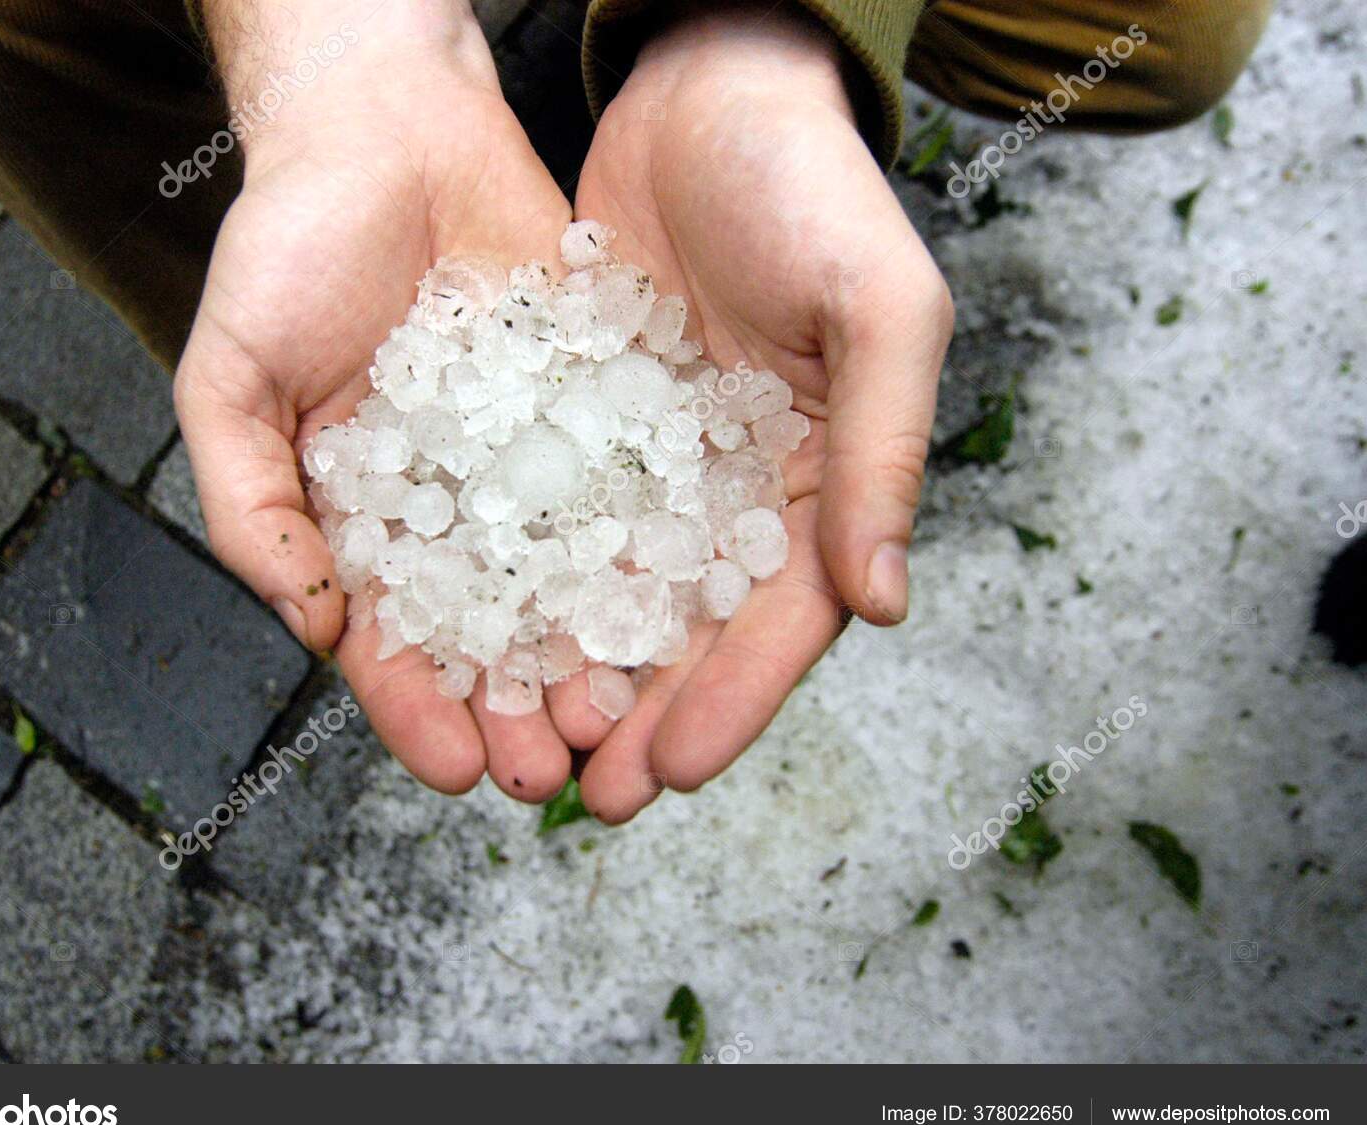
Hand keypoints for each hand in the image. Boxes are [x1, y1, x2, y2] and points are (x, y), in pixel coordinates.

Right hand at [175, 1, 579, 799]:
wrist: (388, 127)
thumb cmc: (288, 247)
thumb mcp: (232, 377)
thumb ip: (252, 506)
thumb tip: (308, 626)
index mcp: (360, 518)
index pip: (388, 640)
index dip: (418, 710)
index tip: (456, 772)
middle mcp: (450, 505)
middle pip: (487, 632)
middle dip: (517, 707)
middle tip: (557, 773)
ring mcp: (523, 459)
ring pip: (562, 579)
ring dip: (587, 657)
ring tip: (621, 720)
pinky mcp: (589, 404)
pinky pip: (620, 485)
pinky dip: (642, 548)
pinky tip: (671, 606)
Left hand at [572, 3, 954, 820]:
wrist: (711, 90)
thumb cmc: (813, 189)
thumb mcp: (876, 310)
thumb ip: (882, 453)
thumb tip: (884, 605)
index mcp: (824, 479)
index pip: (785, 620)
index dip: (733, 703)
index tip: (671, 772)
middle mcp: (743, 487)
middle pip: (696, 630)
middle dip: (644, 717)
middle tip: (585, 793)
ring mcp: (665, 460)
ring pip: (622, 592)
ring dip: (579, 672)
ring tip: (526, 741)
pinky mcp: (592, 420)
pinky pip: (558, 517)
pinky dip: (528, 580)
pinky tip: (482, 631)